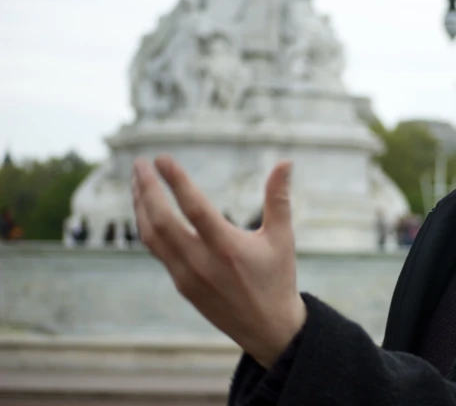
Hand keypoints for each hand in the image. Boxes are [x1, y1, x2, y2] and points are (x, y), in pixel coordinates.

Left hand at [131, 155, 305, 367]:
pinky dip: (148, 226)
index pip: (194, 208)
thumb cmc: (278, 277)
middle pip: (162, 221)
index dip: (176, 181)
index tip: (162, 158)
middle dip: (147, 189)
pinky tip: (148, 210)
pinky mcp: (182, 285)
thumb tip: (286, 162)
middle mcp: (202, 262)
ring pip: (152, 237)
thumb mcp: (282, 237)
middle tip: (139, 163)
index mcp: (228, 248)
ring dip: (141, 206)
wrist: (268, 328)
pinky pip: (157, 250)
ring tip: (138, 181)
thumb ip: (279, 198)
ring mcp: (187, 276)